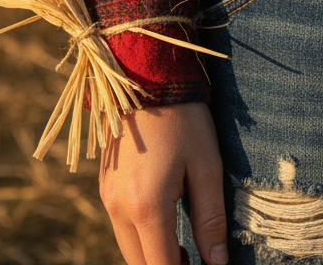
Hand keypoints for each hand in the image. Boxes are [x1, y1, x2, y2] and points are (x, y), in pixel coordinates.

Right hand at [99, 101, 227, 264]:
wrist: (144, 76)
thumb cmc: (183, 119)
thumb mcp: (207, 165)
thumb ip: (211, 218)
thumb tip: (217, 262)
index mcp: (146, 206)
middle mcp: (118, 207)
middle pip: (139, 264)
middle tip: (195, 261)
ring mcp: (107, 195)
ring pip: (127, 248)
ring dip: (151, 254)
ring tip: (182, 247)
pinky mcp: (104, 184)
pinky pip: (120, 226)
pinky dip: (139, 235)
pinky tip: (162, 222)